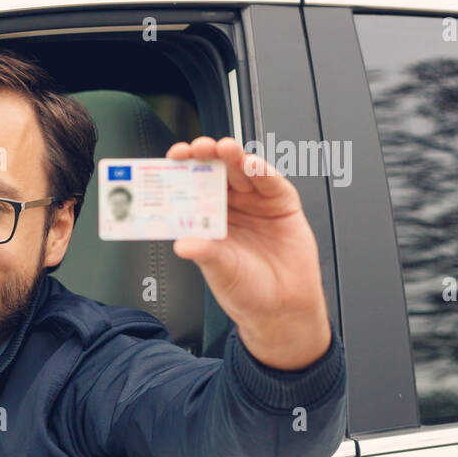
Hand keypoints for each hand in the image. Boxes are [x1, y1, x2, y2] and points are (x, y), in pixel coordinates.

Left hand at [167, 136, 331, 370]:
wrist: (283, 308)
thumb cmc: (247, 291)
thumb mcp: (220, 271)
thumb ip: (205, 253)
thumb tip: (182, 244)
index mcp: (208, 219)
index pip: (192, 186)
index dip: (184, 169)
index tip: (174, 157)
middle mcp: (231, 207)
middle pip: (217, 171)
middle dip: (207, 156)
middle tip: (199, 147)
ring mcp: (256, 203)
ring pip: (242, 171)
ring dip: (233, 158)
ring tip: (224, 150)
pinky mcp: (282, 204)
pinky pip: (271, 182)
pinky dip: (263, 171)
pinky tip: (253, 164)